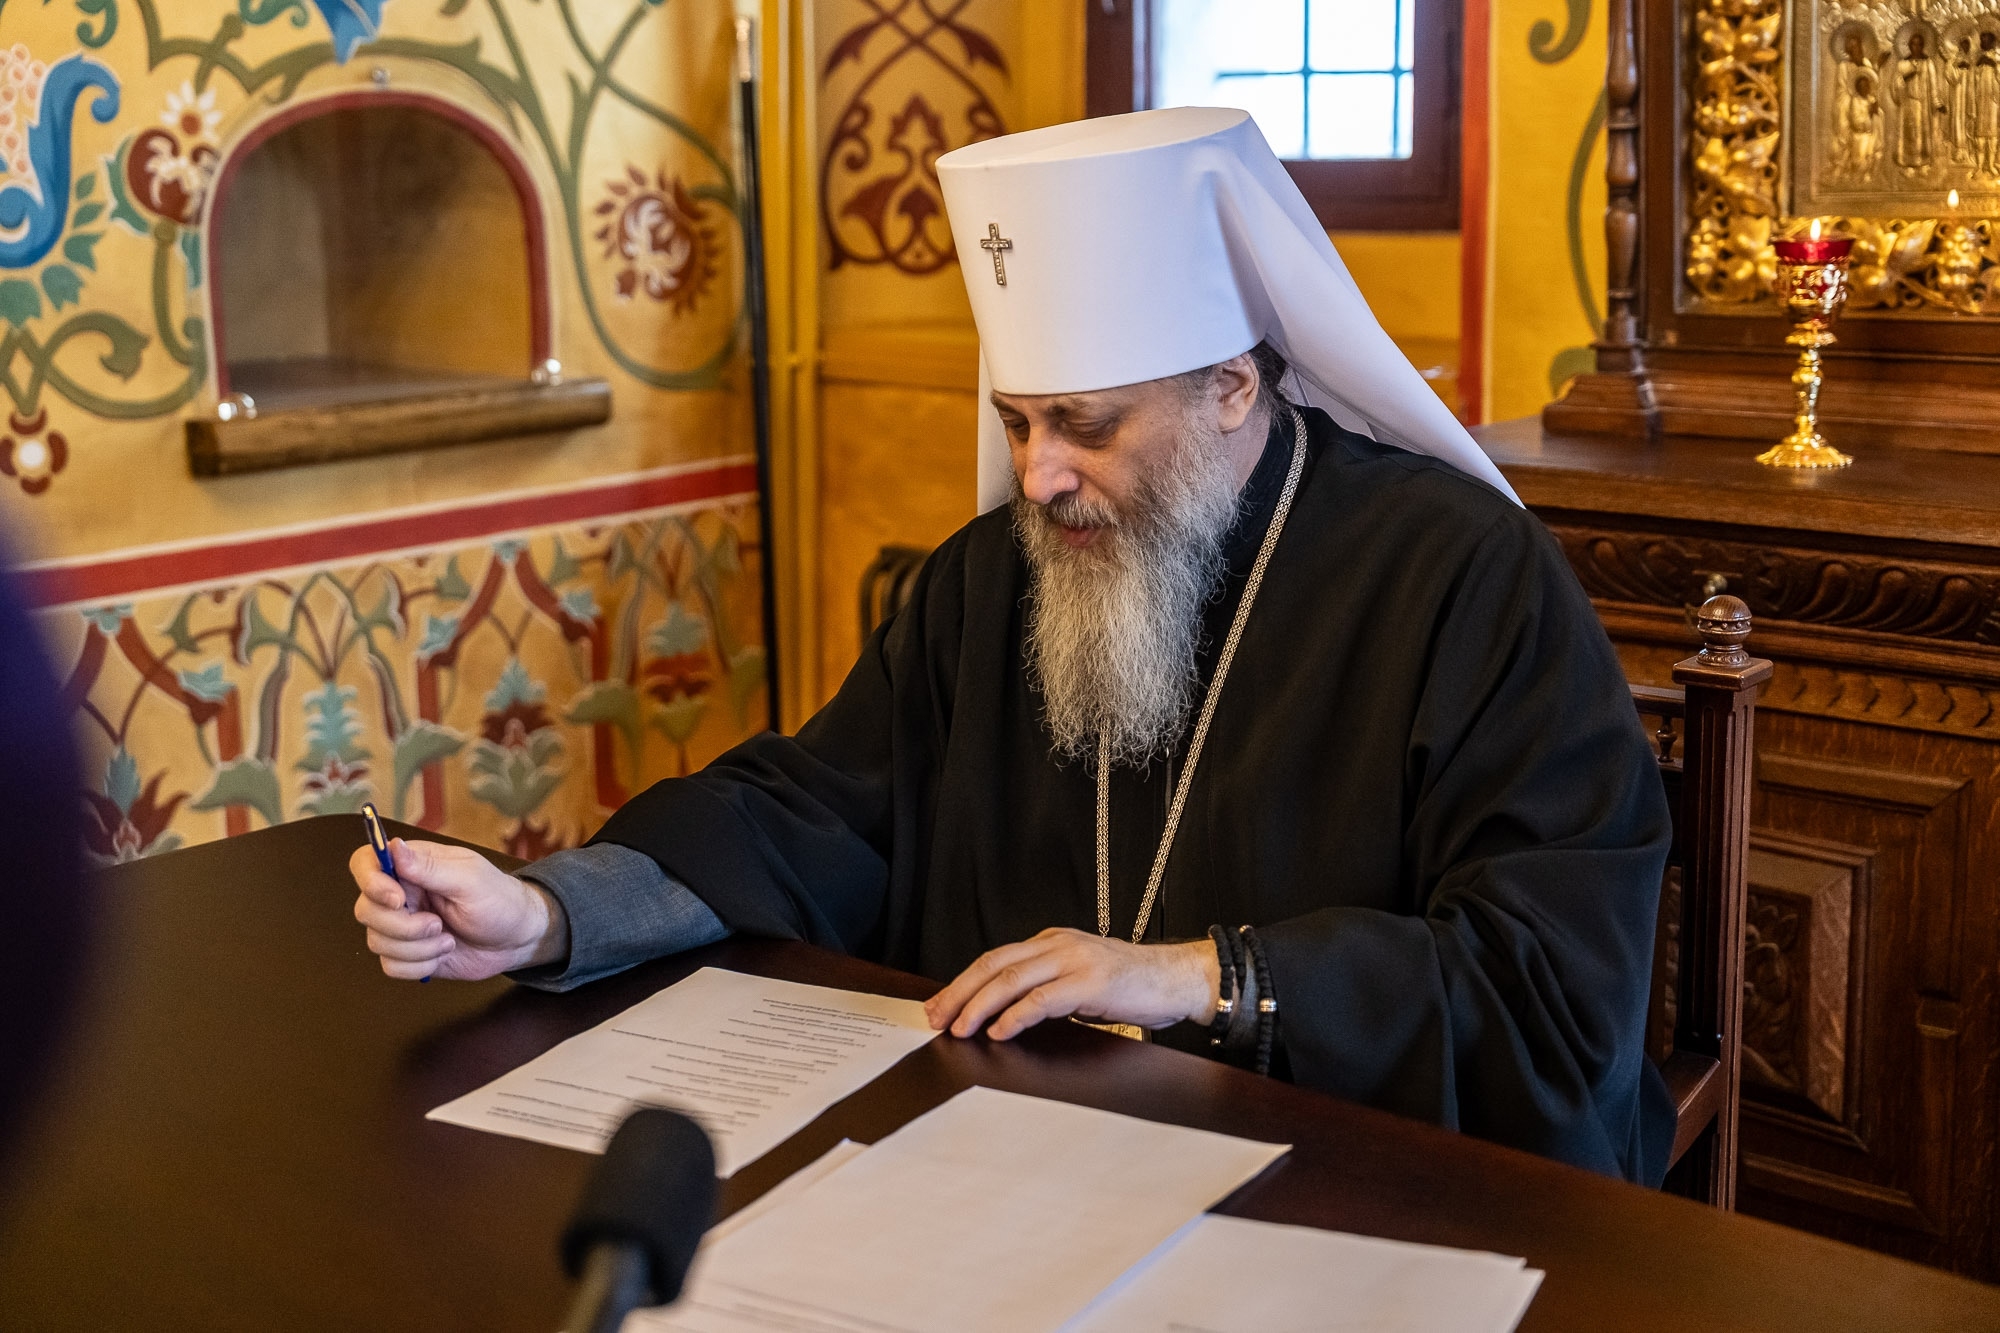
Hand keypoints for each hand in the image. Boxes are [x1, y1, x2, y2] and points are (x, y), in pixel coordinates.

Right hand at [348, 838, 568, 981]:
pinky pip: (391, 966)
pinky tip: (443, 954)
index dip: (370, 882)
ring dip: (417, 948)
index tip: (398, 899)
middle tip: (437, 925)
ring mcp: (402, 926)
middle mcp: (401, 894)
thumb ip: (430, 867)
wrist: (517, 939)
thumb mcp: (470, 879)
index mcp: (412, 867)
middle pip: (366, 910)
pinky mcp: (408, 954)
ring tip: (447, 939)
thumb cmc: (500, 901)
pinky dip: (418, 966)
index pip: (364, 863)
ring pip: (377, 942)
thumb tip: (393, 846)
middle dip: (402, 926)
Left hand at [924, 928, 1220, 1040]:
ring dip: (979, 1005)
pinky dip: (1016, 1016)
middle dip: (960, 992)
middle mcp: (1057, 945)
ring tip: (960, 1028)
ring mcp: (1074, 961)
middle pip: (994, 965)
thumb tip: (1005, 1015)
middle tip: (936, 1017)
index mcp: (1051, 942)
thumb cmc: (1131, 985)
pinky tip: (1000, 1031)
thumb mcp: (1080, 980)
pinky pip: (1043, 999)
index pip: (995, 959)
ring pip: (1012, 979)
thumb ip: (1046, 989)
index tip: (939, 1006)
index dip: (963, 983)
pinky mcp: (1090, 982)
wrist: (1177, 979)